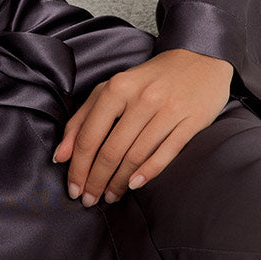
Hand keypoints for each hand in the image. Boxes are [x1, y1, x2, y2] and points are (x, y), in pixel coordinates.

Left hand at [53, 49, 232, 207]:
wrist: (199, 59)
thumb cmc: (149, 79)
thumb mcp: (112, 89)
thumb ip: (83, 118)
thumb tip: (61, 155)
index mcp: (117, 88)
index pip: (89, 136)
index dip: (78, 167)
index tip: (73, 188)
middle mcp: (141, 98)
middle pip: (111, 150)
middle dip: (96, 180)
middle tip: (89, 199)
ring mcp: (167, 110)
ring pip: (136, 156)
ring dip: (119, 182)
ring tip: (110, 196)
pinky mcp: (191, 121)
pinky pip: (166, 153)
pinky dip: (148, 173)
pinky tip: (134, 185)